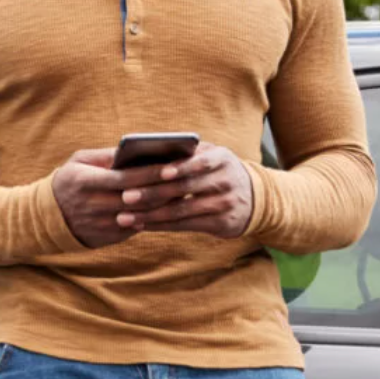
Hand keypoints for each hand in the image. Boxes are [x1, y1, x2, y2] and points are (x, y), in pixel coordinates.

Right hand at [51, 148, 191, 247]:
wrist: (48, 216)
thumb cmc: (70, 181)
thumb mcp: (79, 161)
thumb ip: (106, 155)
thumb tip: (136, 149)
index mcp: (84, 181)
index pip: (124, 178)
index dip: (150, 173)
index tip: (173, 166)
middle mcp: (92, 204)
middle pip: (136, 198)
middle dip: (164, 189)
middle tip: (188, 180)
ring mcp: (100, 223)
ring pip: (140, 215)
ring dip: (164, 206)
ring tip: (184, 193)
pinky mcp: (107, 237)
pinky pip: (136, 228)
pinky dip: (153, 218)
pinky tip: (168, 208)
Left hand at [113, 142, 253, 237]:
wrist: (255, 198)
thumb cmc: (217, 172)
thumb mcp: (211, 157)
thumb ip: (186, 154)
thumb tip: (145, 153)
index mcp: (221, 158)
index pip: (200, 162)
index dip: (180, 167)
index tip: (159, 171)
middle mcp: (226, 180)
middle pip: (184, 188)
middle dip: (152, 193)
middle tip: (125, 197)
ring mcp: (224, 204)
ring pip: (181, 210)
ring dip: (150, 215)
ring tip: (124, 217)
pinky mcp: (221, 224)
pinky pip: (185, 225)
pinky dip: (160, 226)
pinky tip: (140, 225)